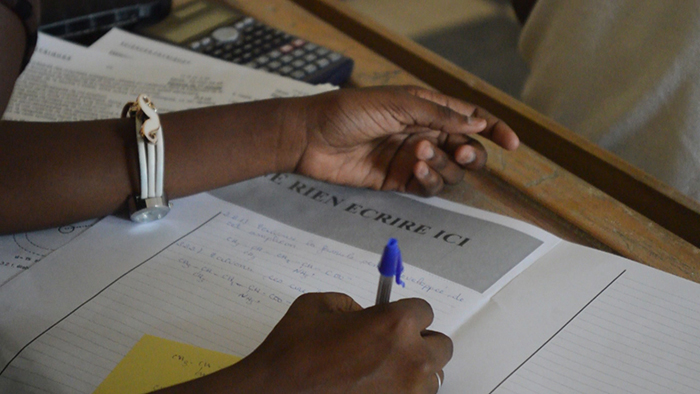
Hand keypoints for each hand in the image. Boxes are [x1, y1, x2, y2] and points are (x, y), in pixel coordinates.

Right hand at [248, 292, 452, 392]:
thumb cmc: (292, 351)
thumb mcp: (317, 305)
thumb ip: (351, 304)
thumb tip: (366, 315)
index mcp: (395, 324)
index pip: (425, 311)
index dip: (406, 315)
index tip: (391, 323)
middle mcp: (411, 359)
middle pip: (441, 347)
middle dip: (420, 344)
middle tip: (391, 350)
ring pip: (432, 380)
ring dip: (414, 374)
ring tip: (380, 376)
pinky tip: (373, 392)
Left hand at [294, 86, 518, 195]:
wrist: (311, 137)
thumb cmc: (349, 111)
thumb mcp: (397, 103)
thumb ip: (438, 114)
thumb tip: (477, 121)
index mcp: (426, 108)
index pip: (469, 118)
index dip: (493, 129)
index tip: (511, 143)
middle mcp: (424, 133)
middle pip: (465, 149)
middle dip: (470, 153)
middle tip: (459, 150)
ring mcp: (412, 158)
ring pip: (449, 171)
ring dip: (442, 165)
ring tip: (417, 154)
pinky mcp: (398, 180)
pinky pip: (427, 186)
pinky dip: (429, 179)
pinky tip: (415, 169)